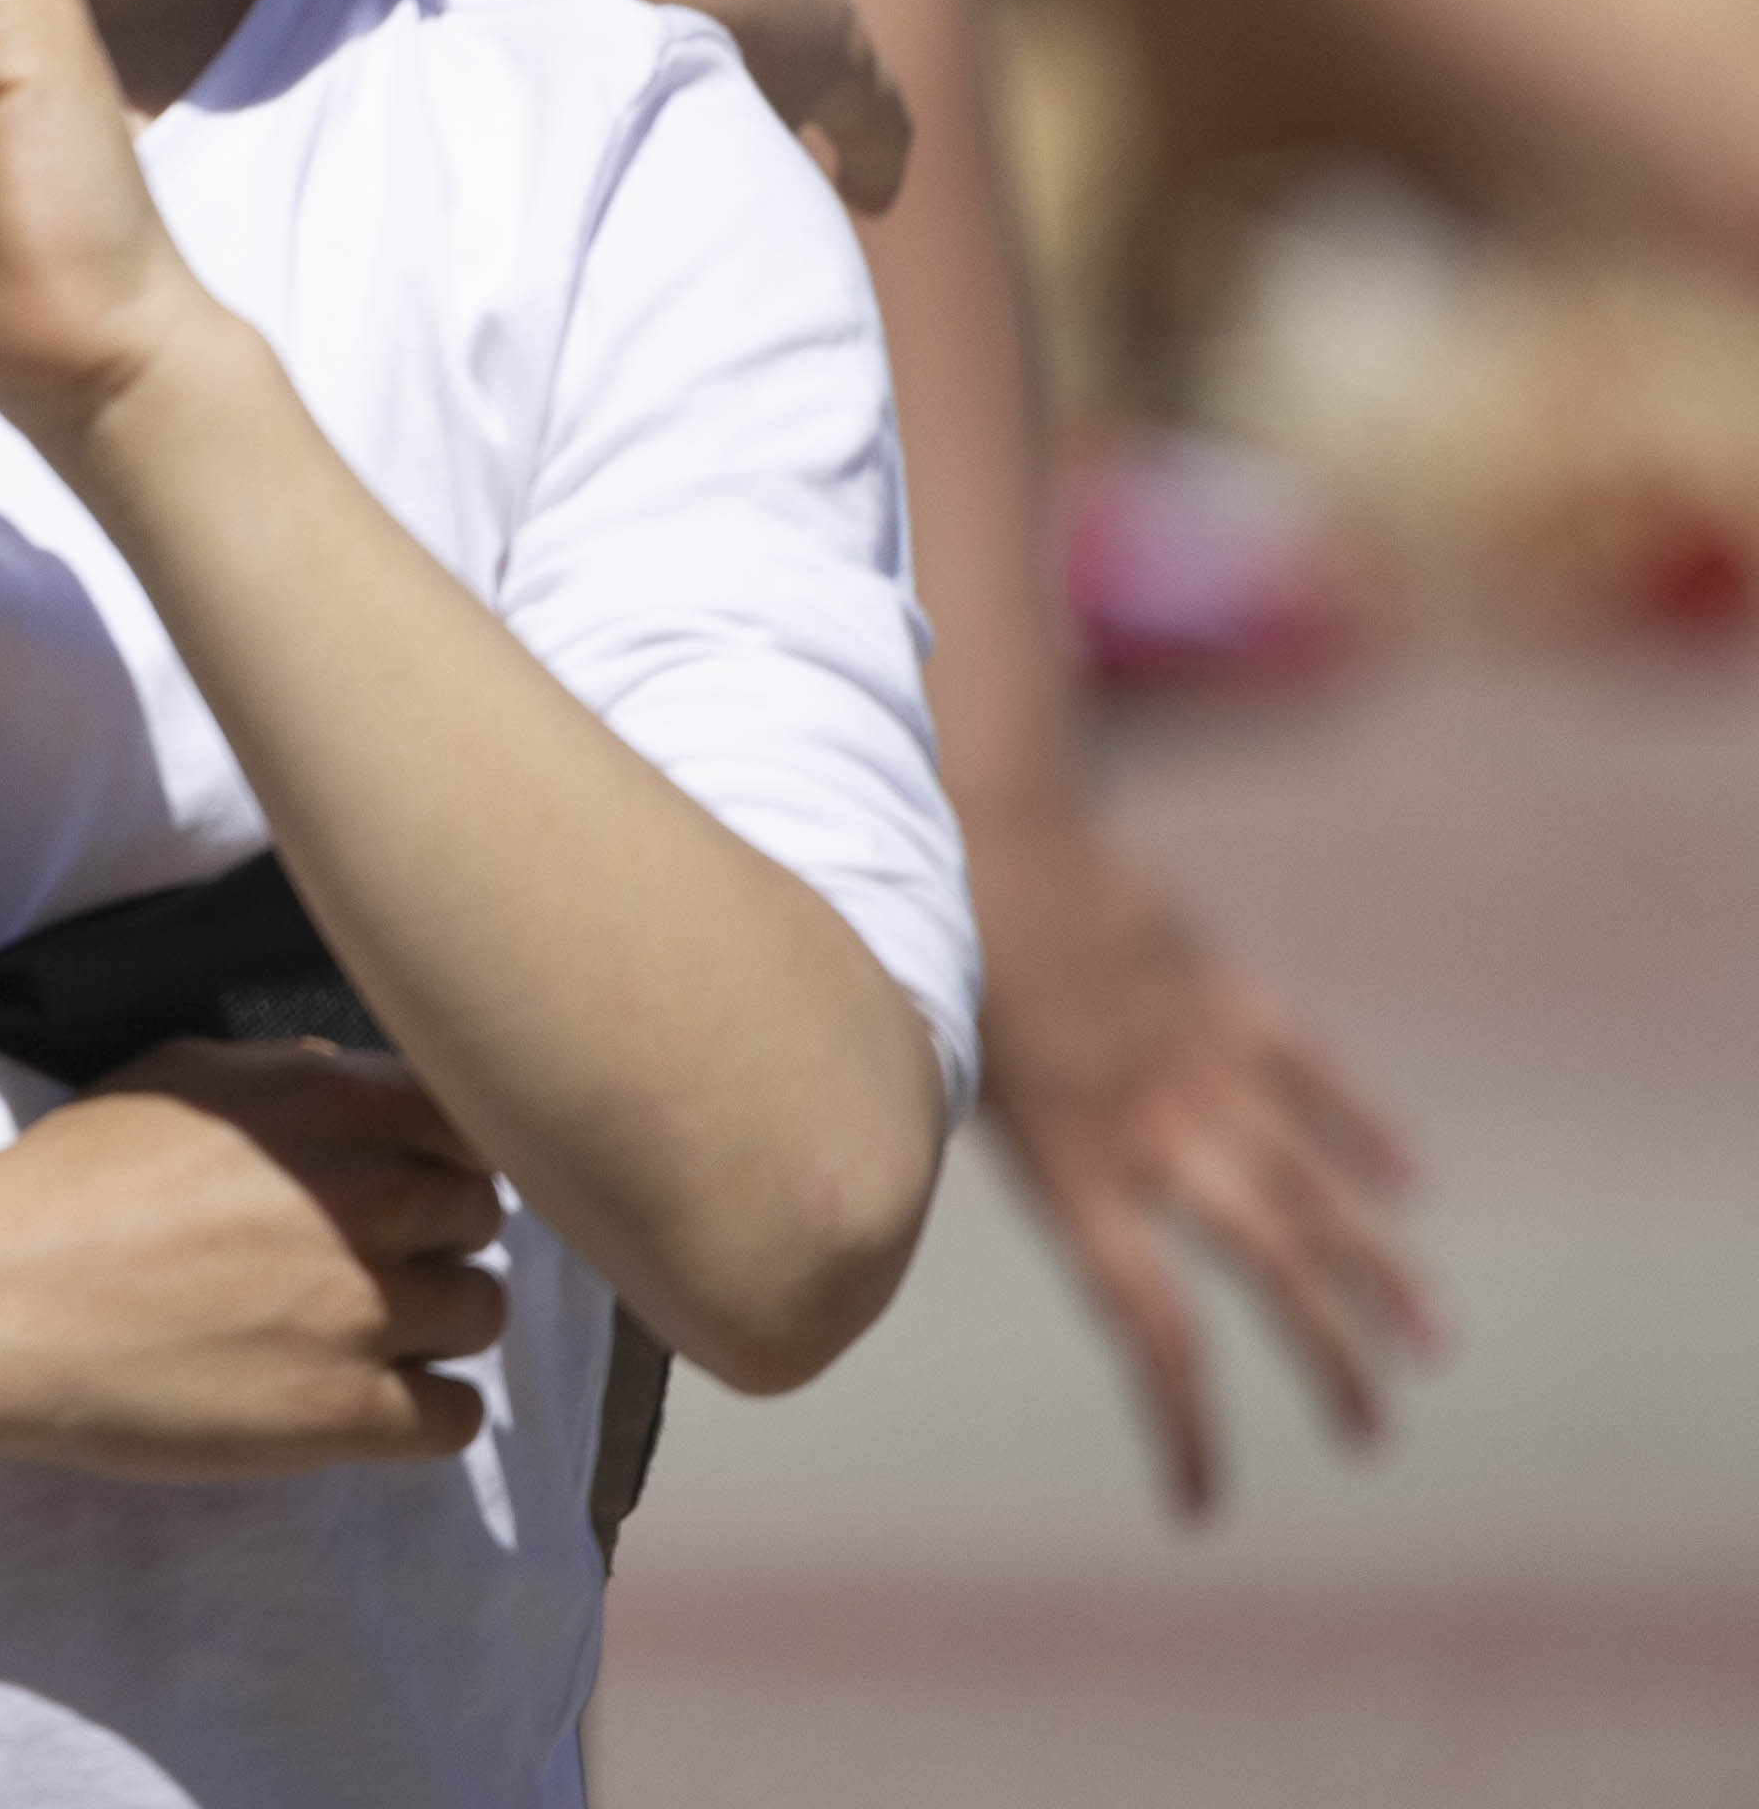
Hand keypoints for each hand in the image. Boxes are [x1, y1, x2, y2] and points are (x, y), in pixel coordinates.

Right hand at [0, 1041, 507, 1478]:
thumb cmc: (69, 1184)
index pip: (474, 1120)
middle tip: (357, 1258)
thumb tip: (358, 1079)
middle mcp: (368, 1197)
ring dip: (431, 1322)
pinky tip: (356, 1395)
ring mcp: (365, 1309)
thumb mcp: (176, 1077)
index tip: (402, 1180)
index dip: (443, 1153)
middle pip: (481, 1216)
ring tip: (348, 1329)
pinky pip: (458, 1415)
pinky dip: (419, 1409)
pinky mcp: (347, 1412)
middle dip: (431, 1234)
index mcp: (331, 1102)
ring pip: (481, 1313)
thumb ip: (291, 1072)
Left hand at [970, 797, 1432, 1514]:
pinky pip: (1315, 1077)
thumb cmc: (926, 961)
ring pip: (1317, 1185)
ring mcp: (1204, 1063)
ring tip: (1431, 1342)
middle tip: (1369, 1434)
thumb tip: (902, 1231)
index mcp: (1073, 1165)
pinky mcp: (1229, 999)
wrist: (982, 831)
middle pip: (1268, 1268)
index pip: (1149, 1323)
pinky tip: (1409, 1181)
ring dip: (1380, 1267)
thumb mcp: (930, 1083)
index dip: (1183, 1420)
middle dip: (1326, 1359)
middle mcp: (1155, 1129)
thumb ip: (966, 1155)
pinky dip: (1366, 1129)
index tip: (1200, 1501)